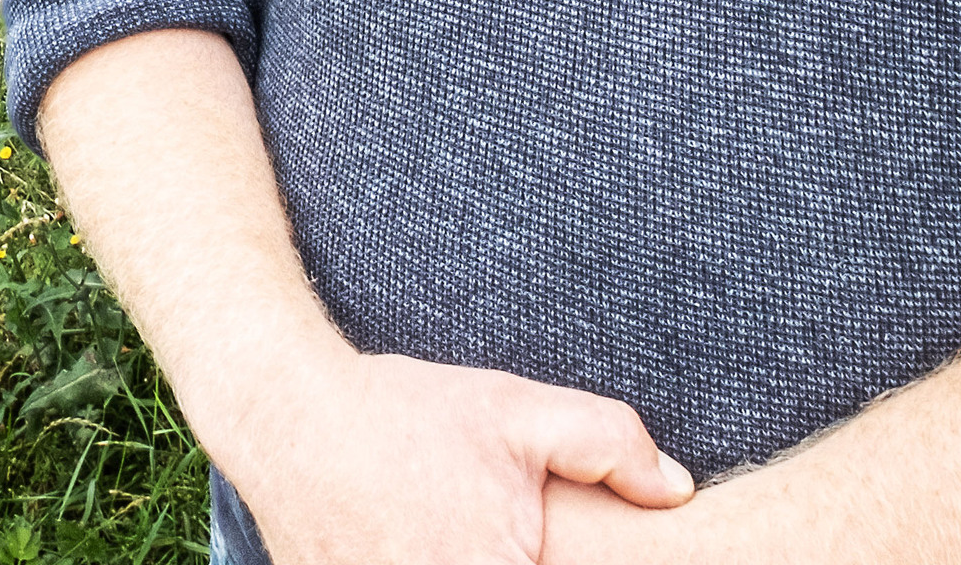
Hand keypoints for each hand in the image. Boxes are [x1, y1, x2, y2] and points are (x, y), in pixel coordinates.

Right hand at [209, 344, 694, 564]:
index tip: (541, 539)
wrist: (285, 415)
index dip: (556, 561)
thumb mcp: (516, 411)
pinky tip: (421, 533)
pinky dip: (420, 560)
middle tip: (503, 527)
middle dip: (508, 555)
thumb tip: (675, 489)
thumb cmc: (404, 415)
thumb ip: (609, 444)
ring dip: (466, 558)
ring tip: (457, 526)